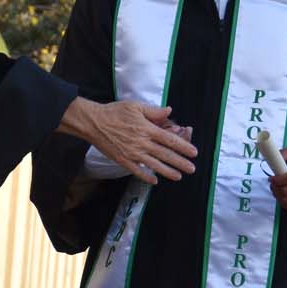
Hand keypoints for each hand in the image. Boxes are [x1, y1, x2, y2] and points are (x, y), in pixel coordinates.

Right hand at [61, 97, 197, 183]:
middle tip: (192, 169)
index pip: (169, 139)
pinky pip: (137, 171)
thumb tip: (169, 111)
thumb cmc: (114, 112)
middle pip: (165, 154)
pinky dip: (146, 176)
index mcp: (147, 129)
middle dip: (180, 162)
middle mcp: (142, 143)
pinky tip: (155, 181)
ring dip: (168, 171)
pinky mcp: (123, 160)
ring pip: (154, 165)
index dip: (183, 147)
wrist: (93, 122)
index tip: (193, 152)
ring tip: (179, 176)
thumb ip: (154, 111)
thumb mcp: (135, 106)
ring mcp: (132, 153)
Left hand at [269, 145, 286, 211]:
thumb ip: (285, 153)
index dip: (277, 180)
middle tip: (272, 184)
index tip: (272, 178)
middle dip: (275, 188)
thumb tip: (273, 158)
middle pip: (286, 192)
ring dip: (277, 196)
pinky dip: (283, 203)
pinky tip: (283, 196)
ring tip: (276, 189)